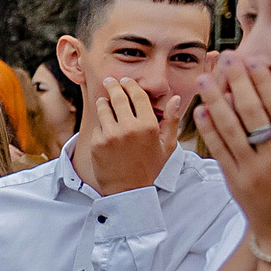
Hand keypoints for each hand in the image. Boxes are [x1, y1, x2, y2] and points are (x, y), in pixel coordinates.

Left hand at [81, 75, 181, 194]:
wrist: (128, 189)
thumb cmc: (150, 166)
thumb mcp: (167, 145)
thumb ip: (171, 120)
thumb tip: (174, 97)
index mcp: (149, 126)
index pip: (138, 96)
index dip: (131, 85)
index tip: (126, 81)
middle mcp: (129, 128)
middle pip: (118, 97)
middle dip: (113, 86)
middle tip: (110, 81)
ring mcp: (111, 135)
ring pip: (104, 108)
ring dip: (103, 101)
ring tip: (103, 99)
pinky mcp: (97, 142)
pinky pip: (97, 125)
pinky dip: (100, 122)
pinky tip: (104, 124)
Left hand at [196, 54, 270, 257]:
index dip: (265, 83)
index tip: (254, 60)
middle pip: (253, 113)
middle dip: (238, 82)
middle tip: (226, 58)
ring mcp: (255, 171)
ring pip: (231, 130)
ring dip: (215, 101)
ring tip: (205, 79)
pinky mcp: (235, 182)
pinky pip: (219, 151)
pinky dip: (208, 129)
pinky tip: (200, 110)